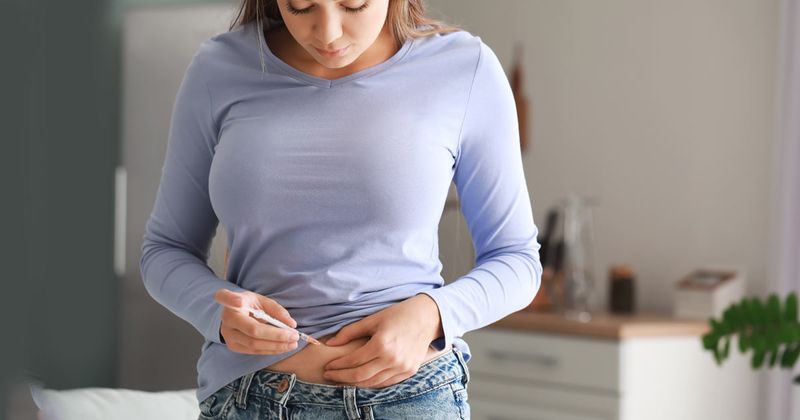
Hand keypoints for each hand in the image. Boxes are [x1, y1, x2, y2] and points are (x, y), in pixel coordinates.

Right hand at [215, 288, 299, 354]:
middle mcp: (227, 320)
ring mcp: (228, 335)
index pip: (226, 298)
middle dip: (277, 335)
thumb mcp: (261, 300)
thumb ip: (276, 310)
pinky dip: (271, 350)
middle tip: (294, 336)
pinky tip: (283, 347)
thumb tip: (292, 324)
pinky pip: (254, 351)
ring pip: (254, 344)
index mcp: (231, 303)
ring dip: (276, 345)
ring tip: (293, 343)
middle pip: (253, 330)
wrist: (234, 317)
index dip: (232, 300)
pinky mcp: (233, 346)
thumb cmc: (249, 306)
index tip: (239, 301)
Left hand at [322, 294, 442, 387]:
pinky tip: (362, 379)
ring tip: (342, 379)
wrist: (427, 317)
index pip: (353, 361)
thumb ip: (350, 332)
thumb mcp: (372, 319)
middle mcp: (392, 358)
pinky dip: (372, 383)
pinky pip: (386, 383)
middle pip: (360, 376)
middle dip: (341, 377)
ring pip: (372, 382)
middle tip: (329, 375)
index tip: (328, 366)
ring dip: (355, 383)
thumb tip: (330, 343)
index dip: (338, 366)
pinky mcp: (409, 371)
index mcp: (381, 344)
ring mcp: (402, 367)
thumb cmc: (398, 315)